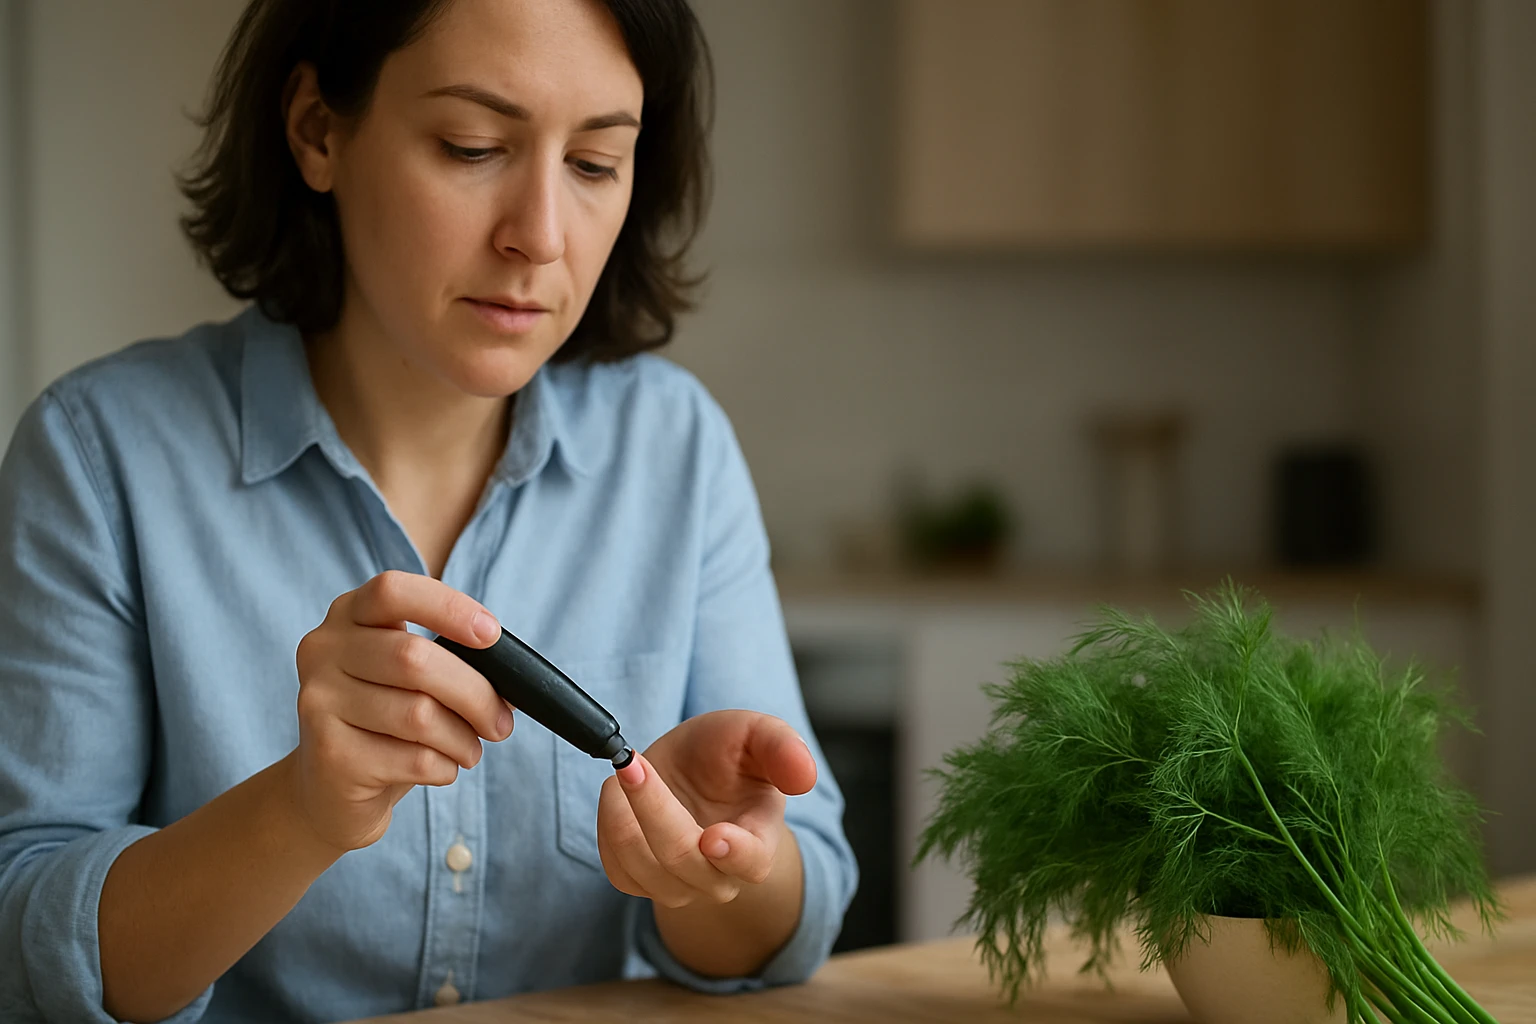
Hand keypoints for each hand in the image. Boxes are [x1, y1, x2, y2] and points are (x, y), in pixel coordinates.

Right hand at [286, 571, 512, 852]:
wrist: (333, 788)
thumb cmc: (388, 722)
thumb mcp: (415, 680)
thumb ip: (456, 664)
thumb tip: (517, 677)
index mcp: (348, 615)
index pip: (392, 591)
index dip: (447, 607)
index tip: (491, 635)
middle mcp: (322, 650)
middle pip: (414, 658)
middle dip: (475, 694)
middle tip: (501, 723)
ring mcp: (318, 701)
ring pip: (418, 714)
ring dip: (463, 738)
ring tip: (470, 749)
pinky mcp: (329, 754)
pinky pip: (413, 759)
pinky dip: (445, 766)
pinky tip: (442, 768)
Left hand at [596, 710, 816, 907]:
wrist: (692, 769)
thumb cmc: (729, 754)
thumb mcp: (758, 734)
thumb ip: (782, 749)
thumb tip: (805, 776)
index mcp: (759, 840)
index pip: (752, 864)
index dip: (736, 855)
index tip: (714, 837)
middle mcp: (719, 873)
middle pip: (686, 861)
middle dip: (655, 809)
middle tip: (634, 763)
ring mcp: (678, 883)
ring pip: (647, 871)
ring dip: (625, 818)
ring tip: (624, 769)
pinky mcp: (639, 880)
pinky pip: (619, 870)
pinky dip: (609, 831)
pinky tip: (616, 794)